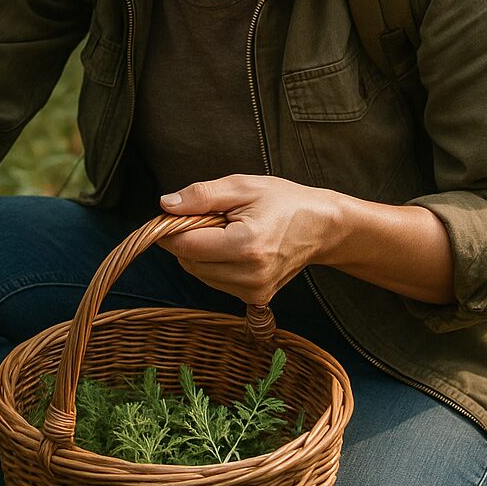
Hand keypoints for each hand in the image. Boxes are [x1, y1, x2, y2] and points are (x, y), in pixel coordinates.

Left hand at [156, 174, 336, 305]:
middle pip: (188, 261)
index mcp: (245, 245)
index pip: (184, 245)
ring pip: (199, 273)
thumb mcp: (242, 186)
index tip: (173, 213)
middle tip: (209, 216)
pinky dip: (214, 263)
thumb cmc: (283, 202)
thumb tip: (166, 205)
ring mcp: (253, 291)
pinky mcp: (255, 298)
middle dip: (188, 238)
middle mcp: (249, 275)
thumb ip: (201, 196)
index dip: (170, 228)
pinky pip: (215, 281)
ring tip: (227, 230)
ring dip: (201, 251)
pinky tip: (234, 247)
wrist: (320, 227)